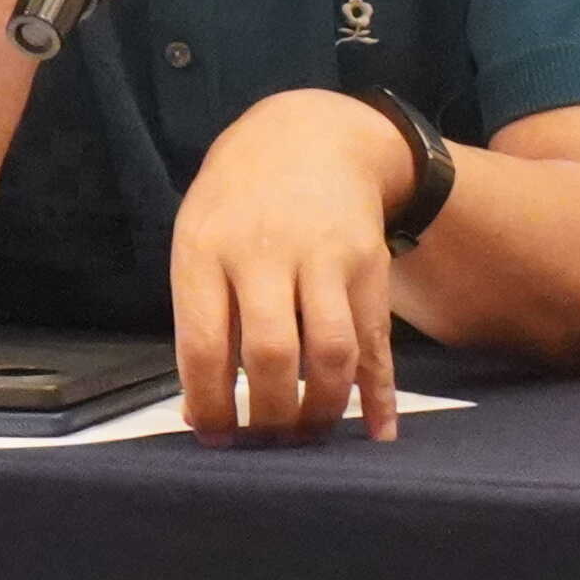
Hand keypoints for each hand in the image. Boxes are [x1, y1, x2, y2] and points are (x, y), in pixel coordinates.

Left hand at [171, 88, 410, 441]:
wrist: (310, 135)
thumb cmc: (239, 203)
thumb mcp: (198, 239)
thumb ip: (201, 318)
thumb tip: (205, 413)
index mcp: (207, 248)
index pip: (203, 345)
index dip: (210, 406)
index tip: (215, 439)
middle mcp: (267, 250)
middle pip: (273, 356)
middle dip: (271, 419)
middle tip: (267, 444)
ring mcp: (324, 255)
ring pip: (332, 352)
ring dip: (323, 412)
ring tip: (309, 435)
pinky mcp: (369, 262)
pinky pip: (377, 340)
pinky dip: (381, 394)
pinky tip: (378, 432)